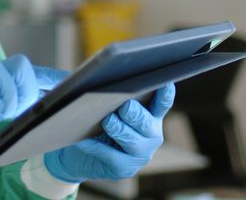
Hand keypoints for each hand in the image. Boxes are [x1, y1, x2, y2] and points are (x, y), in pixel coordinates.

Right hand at [0, 54, 55, 177]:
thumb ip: (20, 107)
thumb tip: (50, 109)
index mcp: (1, 78)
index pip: (31, 71)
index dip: (52, 77)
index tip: (73, 84)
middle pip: (19, 63)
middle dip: (28, 87)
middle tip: (24, 109)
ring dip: (10, 92)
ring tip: (8, 112)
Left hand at [44, 83, 175, 182]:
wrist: (80, 153)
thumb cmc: (95, 120)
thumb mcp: (104, 104)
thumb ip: (104, 90)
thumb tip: (85, 76)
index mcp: (151, 114)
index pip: (162, 103)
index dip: (165, 94)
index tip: (165, 83)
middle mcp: (151, 134)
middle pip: (146, 123)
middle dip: (136, 114)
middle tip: (125, 106)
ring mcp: (140, 153)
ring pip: (132, 141)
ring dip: (119, 129)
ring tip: (107, 120)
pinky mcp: (124, 168)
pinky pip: (111, 156)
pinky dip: (97, 146)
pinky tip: (84, 140)